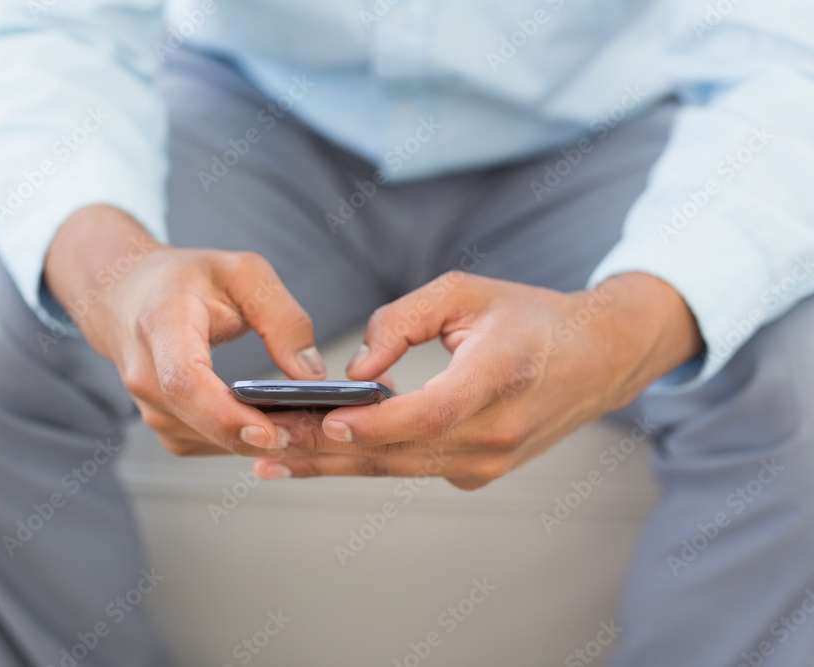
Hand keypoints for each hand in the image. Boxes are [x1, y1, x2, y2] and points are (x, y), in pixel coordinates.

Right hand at [45, 205, 325, 455]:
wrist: (124, 294)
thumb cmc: (184, 279)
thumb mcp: (243, 273)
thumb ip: (283, 318)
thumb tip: (312, 374)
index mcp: (162, 325)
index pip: (184, 381)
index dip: (225, 413)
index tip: (269, 431)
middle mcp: (146, 374)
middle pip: (200, 421)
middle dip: (259, 435)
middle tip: (312, 432)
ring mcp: (149, 406)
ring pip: (208, 441)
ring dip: (256, 442)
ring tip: (304, 426)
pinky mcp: (164, 425)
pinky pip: (208, 444)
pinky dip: (242, 441)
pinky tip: (276, 426)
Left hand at [254, 271, 702, 488]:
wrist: (597, 358)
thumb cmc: (530, 316)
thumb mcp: (465, 292)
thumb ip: (402, 319)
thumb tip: (355, 370)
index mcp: (500, 377)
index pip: (430, 414)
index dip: (376, 423)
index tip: (325, 423)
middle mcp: (497, 432)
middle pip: (400, 452)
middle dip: (325, 452)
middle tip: (264, 446)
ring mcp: (490, 461)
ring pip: (398, 469)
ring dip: (333, 466)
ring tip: (274, 460)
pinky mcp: (480, 473)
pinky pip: (412, 469)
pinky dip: (366, 461)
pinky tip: (320, 456)